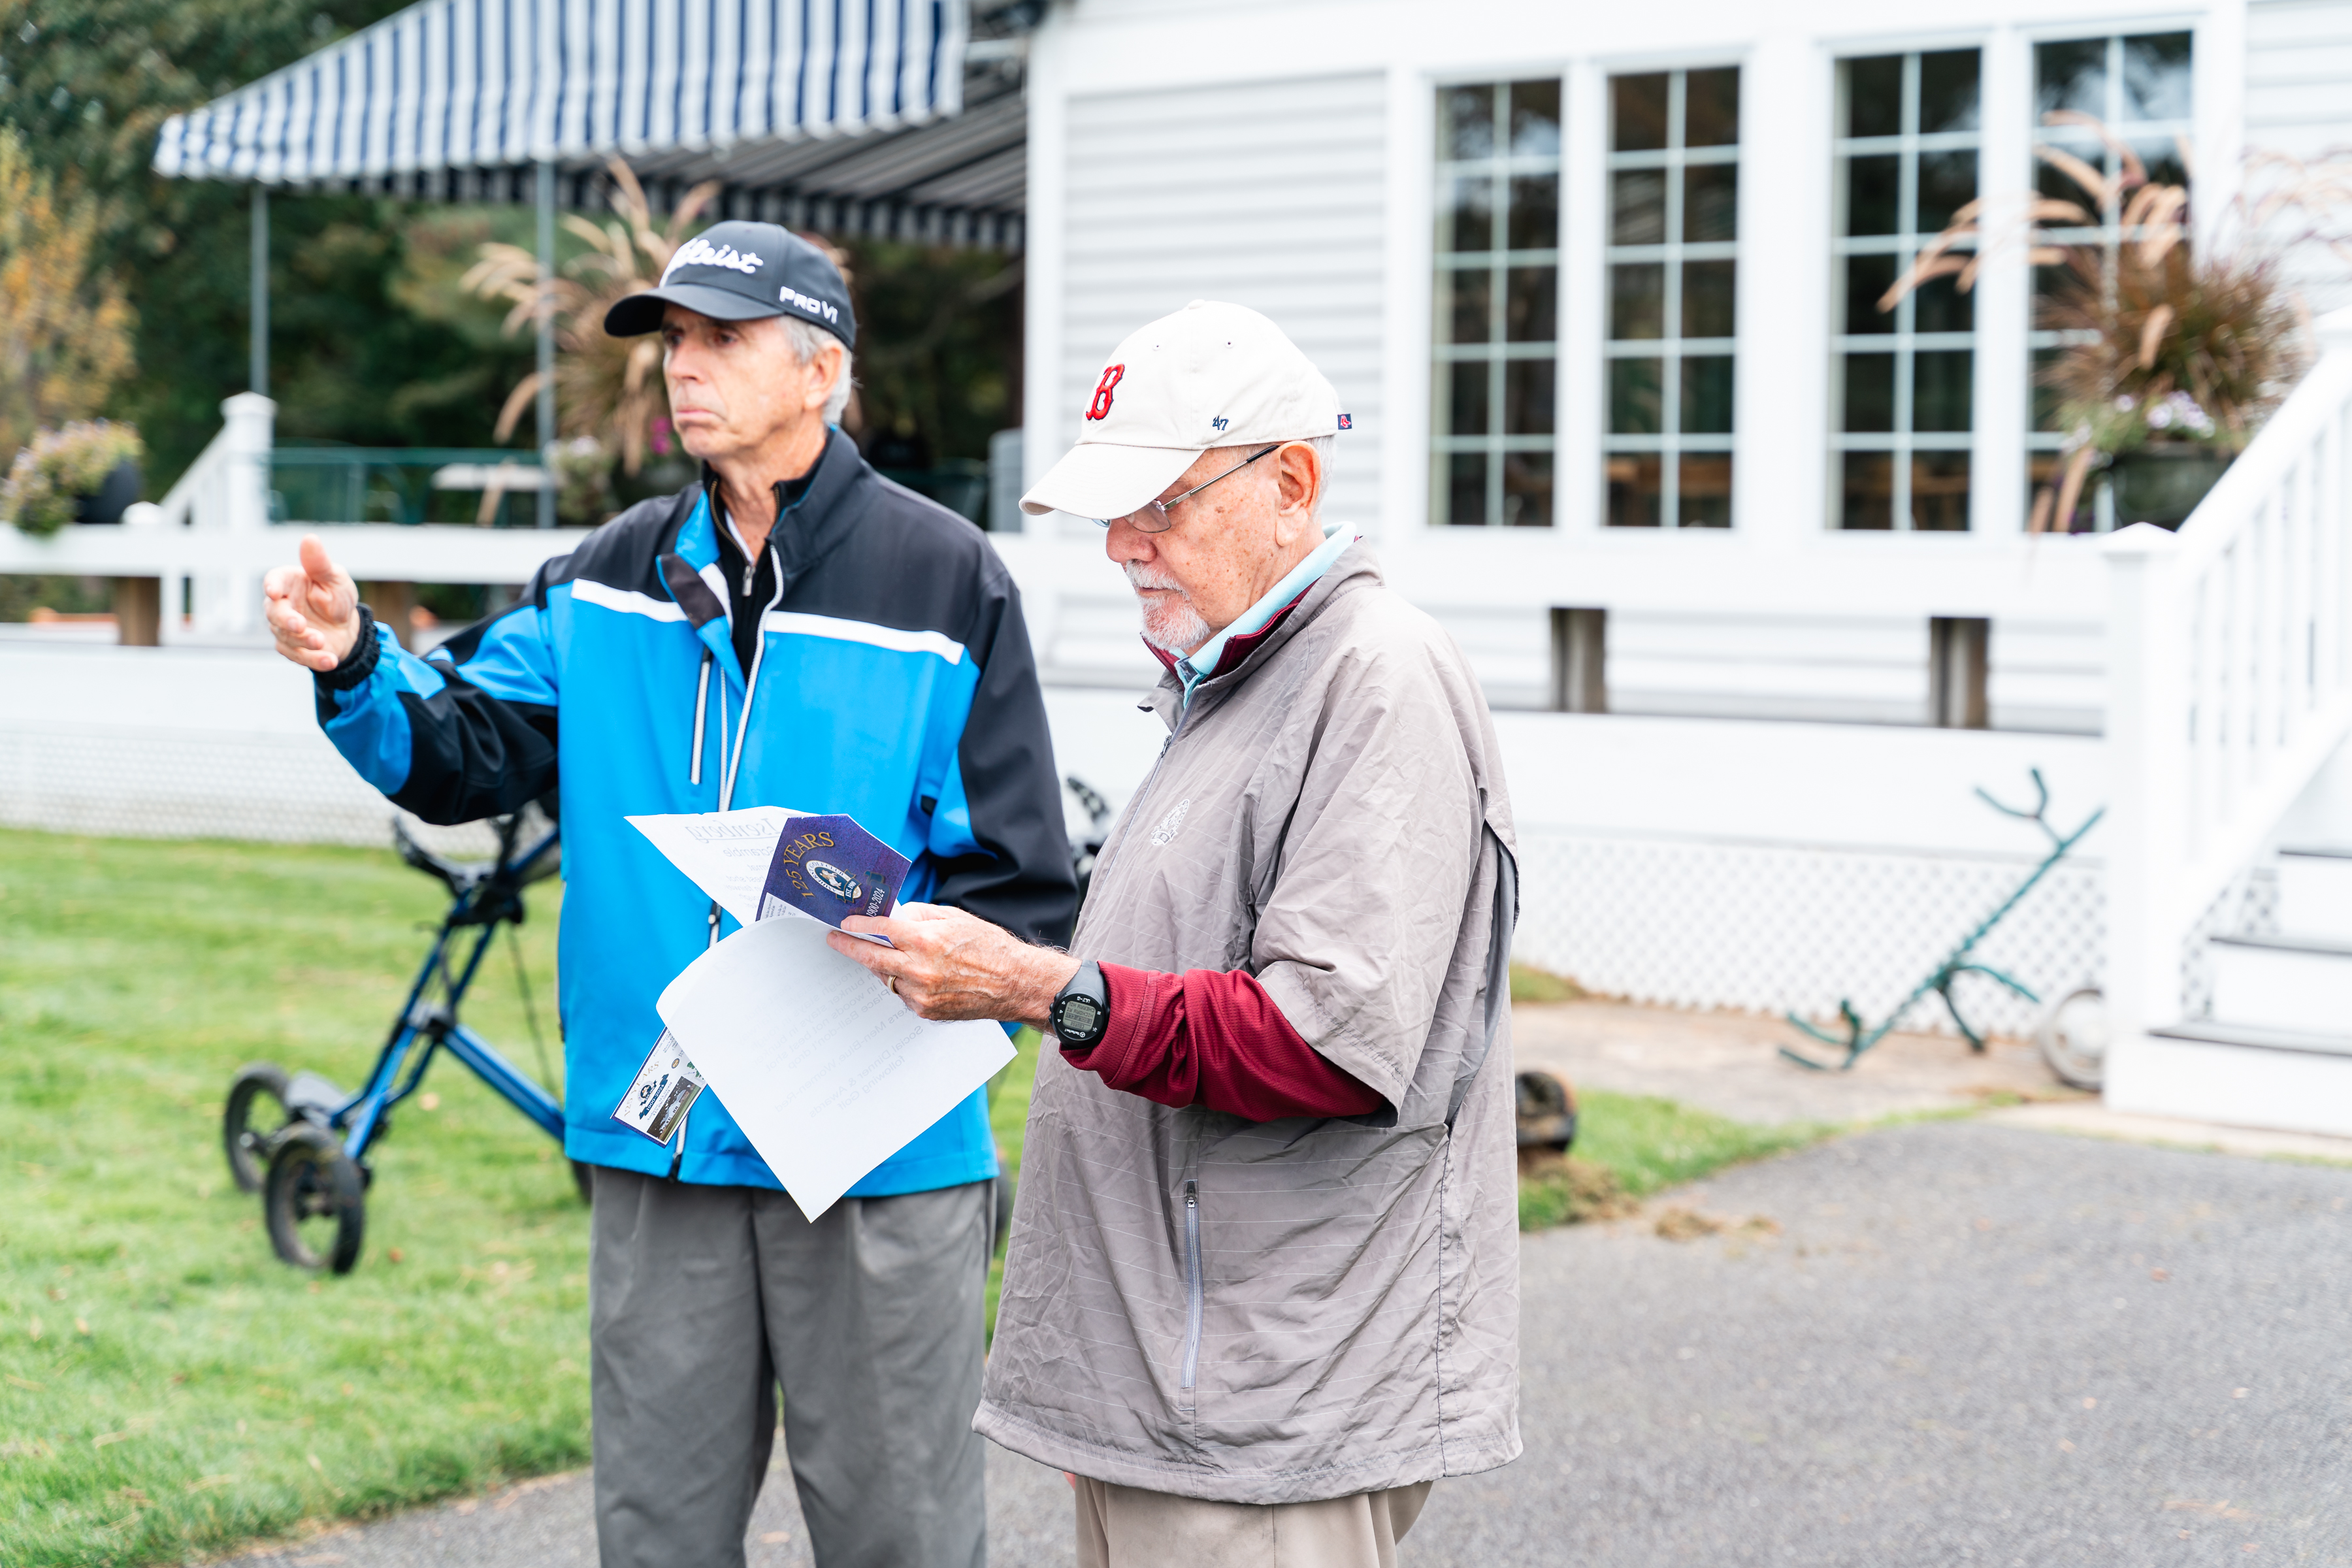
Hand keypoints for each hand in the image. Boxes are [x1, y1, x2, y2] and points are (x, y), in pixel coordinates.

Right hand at [263, 533, 361, 671]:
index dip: (272, 585)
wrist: (347, 627)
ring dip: (303, 641)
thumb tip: (309, 538)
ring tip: (322, 641)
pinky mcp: (291, 648)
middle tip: (299, 625)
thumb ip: (320, 563)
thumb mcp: (335, 578)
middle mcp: (280, 605)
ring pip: (285, 636)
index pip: (274, 581)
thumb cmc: (337, 596)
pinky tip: (330, 660)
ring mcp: (283, 628)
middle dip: (285, 620)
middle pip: (273, 613)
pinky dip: (313, 660)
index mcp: (287, 582)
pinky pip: (298, 656)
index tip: (273, 590)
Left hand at [825, 903, 1079, 1027]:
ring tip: (899, 957)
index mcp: (927, 941)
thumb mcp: (955, 918)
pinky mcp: (925, 1011)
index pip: (881, 930)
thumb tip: (893, 917)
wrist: (1014, 983)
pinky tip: (922, 976)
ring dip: (885, 966)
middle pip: (871, 957)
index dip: (859, 925)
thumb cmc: (989, 947)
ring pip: (887, 977)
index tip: (845, 923)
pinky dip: (905, 982)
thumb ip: (920, 916)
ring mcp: (921, 994)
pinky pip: (903, 993)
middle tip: (836, 940)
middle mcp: (920, 970)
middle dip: (850, 947)